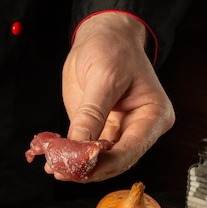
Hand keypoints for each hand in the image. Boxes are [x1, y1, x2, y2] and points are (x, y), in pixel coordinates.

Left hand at [59, 12, 174, 181]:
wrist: (102, 36)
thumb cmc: (113, 49)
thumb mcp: (103, 77)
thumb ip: (91, 113)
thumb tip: (79, 145)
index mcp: (153, 115)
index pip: (132, 149)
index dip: (105, 162)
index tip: (80, 167)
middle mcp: (139, 128)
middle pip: (116, 160)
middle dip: (89, 169)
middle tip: (62, 171)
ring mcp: (118, 131)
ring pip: (99, 159)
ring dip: (76, 166)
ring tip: (54, 168)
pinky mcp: (98, 129)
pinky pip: (86, 149)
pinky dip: (70, 156)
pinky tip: (53, 161)